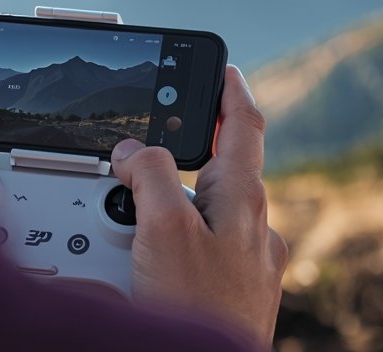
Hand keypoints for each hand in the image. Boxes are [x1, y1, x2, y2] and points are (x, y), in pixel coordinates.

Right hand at [112, 66, 287, 349]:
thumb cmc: (200, 314)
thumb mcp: (165, 230)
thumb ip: (152, 178)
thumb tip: (136, 151)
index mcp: (244, 200)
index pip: (245, 125)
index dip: (232, 90)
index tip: (222, 67)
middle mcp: (255, 230)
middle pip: (219, 171)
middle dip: (179, 160)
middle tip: (139, 163)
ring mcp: (247, 265)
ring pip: (204, 216)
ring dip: (169, 211)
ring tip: (128, 236)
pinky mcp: (233, 295)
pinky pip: (199, 253)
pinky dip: (172, 247)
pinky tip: (146, 271)